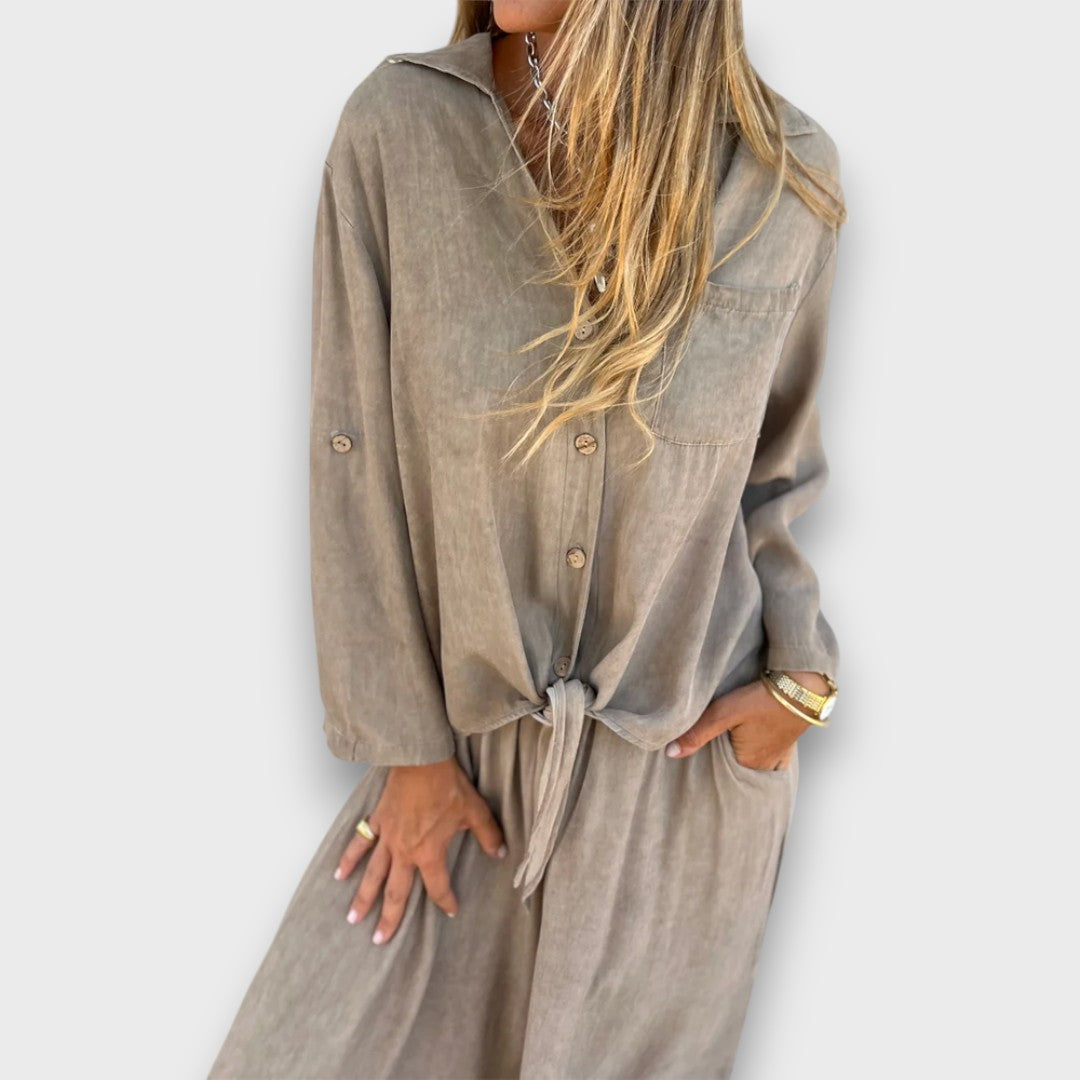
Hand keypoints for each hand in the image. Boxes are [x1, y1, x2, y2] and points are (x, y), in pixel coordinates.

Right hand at [333, 756, 507, 943]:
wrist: (421, 759)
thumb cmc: (447, 784)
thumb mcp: (475, 811)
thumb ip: (488, 835)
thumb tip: (501, 854)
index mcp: (429, 852)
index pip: (438, 887)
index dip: (445, 901)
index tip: (450, 911)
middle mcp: (405, 851)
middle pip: (395, 892)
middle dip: (389, 918)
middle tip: (379, 941)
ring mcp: (387, 837)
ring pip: (373, 874)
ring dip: (363, 897)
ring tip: (353, 918)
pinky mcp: (377, 821)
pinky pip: (360, 844)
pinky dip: (349, 859)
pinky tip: (339, 875)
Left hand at [664, 674, 817, 769]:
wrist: (804, 684)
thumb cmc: (763, 698)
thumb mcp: (724, 713)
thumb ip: (698, 733)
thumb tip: (670, 753)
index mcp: (748, 763)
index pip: (720, 773)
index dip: (706, 768)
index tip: (693, 766)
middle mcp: (765, 765)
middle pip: (737, 769)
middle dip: (722, 766)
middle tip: (705, 758)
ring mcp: (778, 755)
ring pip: (754, 764)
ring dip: (739, 759)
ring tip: (723, 752)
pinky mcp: (787, 742)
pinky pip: (772, 758)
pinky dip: (761, 757)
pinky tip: (754, 752)